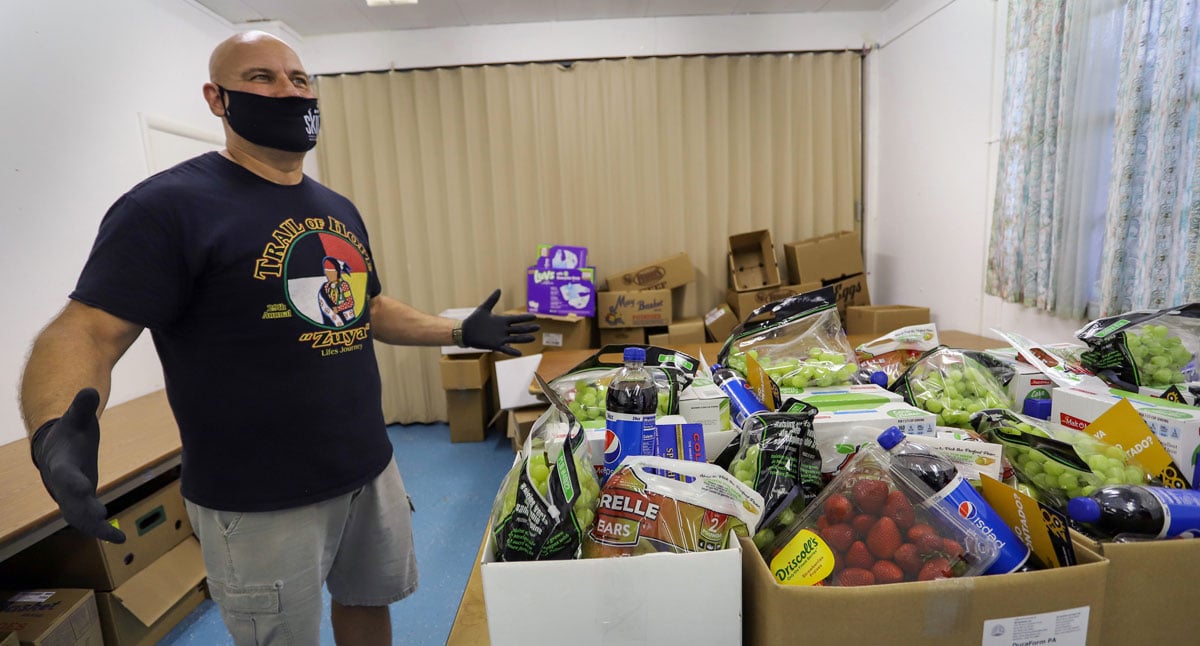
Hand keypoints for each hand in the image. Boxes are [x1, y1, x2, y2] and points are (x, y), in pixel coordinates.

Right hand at [30, 388, 126, 542]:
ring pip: (78, 518)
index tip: (85, 488)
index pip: (65, 473)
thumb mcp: (76, 418)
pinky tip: (120, 538)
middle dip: (83, 509)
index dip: (72, 481)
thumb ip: (82, 406)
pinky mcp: (80, 505)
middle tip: (100, 517)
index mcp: (61, 462)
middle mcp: (62, 484)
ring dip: (94, 528)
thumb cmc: (70, 433)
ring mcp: (69, 497)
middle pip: (69, 500)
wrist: (56, 449)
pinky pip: (88, 523)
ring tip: (116, 536)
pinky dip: (101, 532)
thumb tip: (89, 390)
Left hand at [462, 289, 538, 356]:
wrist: (465, 332)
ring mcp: (500, 338)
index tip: (534, 316)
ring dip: (523, 339)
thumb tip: (499, 289)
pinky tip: (520, 353)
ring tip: (533, 338)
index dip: (525, 318)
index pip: (516, 319)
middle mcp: (503, 330)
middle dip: (528, 328)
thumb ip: (492, 300)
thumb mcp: (483, 308)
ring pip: (515, 339)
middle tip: (538, 327)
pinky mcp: (495, 345)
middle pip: (518, 329)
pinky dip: (512, 351)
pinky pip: (506, 349)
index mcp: (502, 320)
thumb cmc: (474, 320)